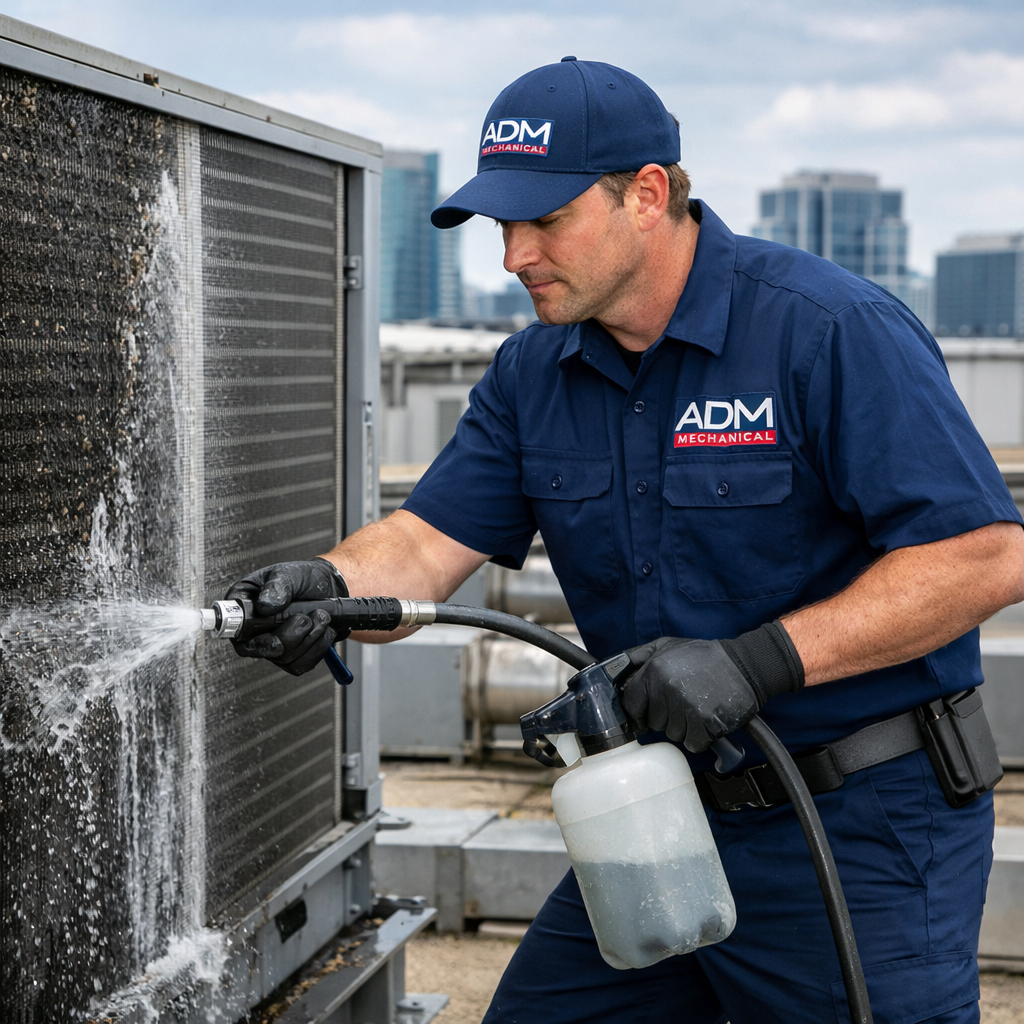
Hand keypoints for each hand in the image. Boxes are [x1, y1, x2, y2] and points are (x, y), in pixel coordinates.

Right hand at [225, 558, 347, 675]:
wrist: (332, 588)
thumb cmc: (305, 578)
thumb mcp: (289, 574)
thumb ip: (276, 587)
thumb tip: (265, 606)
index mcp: (245, 606)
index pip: (235, 630)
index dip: (254, 640)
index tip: (276, 641)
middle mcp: (256, 629)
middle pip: (263, 650)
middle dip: (292, 635)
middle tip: (307, 617)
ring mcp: (274, 644)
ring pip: (286, 658)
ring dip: (310, 637)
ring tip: (321, 616)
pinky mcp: (292, 655)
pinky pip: (302, 663)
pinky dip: (318, 646)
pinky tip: (323, 629)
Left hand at [619, 622, 803, 751]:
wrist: (744, 665)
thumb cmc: (703, 657)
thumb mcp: (666, 645)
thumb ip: (638, 657)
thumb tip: (613, 672)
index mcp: (654, 669)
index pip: (631, 703)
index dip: (638, 711)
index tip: (645, 714)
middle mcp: (667, 688)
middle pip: (653, 722)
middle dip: (666, 717)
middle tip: (683, 702)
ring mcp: (686, 706)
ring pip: (672, 734)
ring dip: (684, 728)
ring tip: (697, 708)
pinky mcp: (705, 722)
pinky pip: (692, 743)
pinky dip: (701, 737)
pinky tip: (708, 720)